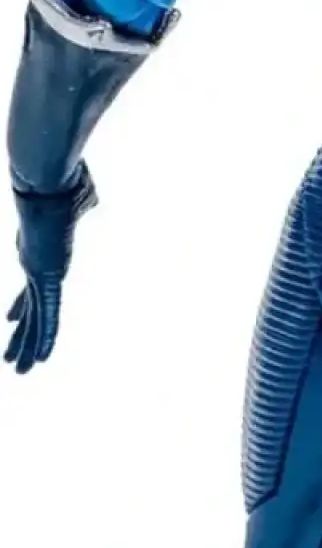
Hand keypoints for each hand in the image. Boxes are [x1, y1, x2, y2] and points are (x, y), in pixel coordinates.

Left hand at [5, 164, 96, 374]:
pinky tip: (41, 358)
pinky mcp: (45, 275)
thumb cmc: (65, 181)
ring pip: (32, 319)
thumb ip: (82, 205)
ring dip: (26, 347)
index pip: (29, 286)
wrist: (46, 176)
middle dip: (19, 336)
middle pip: (26, 309)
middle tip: (10, 359)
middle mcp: (33, 265)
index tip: (10, 319)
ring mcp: (37, 272)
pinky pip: (48, 315)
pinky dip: (46, 337)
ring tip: (18, 371)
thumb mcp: (79, 198)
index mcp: (38, 251)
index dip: (21, 306)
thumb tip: (87, 198)